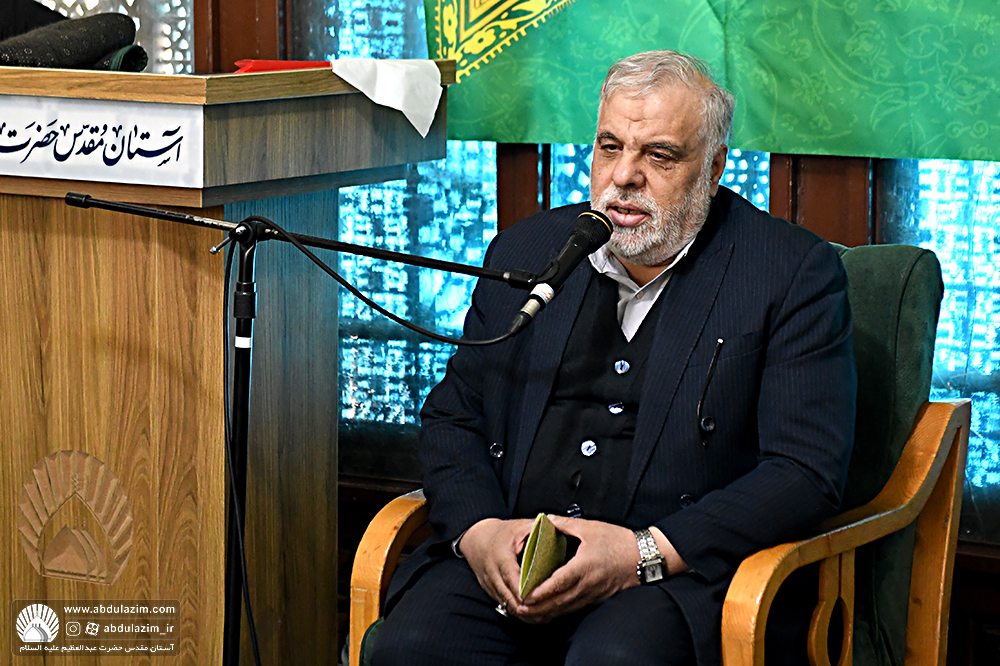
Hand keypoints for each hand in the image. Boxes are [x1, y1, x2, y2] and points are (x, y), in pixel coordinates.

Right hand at [458, 518, 534, 614]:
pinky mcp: (490, 591)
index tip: (534, 597)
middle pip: (507, 595)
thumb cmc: (501, 533)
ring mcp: (489, 584)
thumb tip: (557, 527)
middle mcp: (492, 572)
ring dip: (522, 613)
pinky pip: (504, 605)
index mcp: (500, 555)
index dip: (521, 588)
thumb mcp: (518, 526)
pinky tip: (532, 616)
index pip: (510, 575)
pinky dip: (517, 612)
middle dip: (524, 606)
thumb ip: (536, 529)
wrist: (476, 539)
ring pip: (506, 604)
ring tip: (541, 616)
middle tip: (543, 612)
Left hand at [517, 516, 638, 623]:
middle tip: (520, 608)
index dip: (542, 590)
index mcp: (584, 565)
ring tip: (529, 614)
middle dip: (539, 607)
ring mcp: (593, 594)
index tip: (526, 595)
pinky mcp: (597, 598)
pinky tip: (548, 612)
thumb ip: (565, 524)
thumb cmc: (617, 541)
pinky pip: (575, 608)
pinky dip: (560, 612)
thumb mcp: (591, 528)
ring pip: (566, 608)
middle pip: (560, 601)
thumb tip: (546, 520)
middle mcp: (588, 584)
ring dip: (547, 613)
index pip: (560, 581)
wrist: (642, 557)